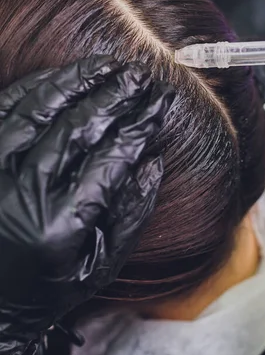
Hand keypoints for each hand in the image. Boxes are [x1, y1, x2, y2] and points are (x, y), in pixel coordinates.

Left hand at [0, 56, 173, 354]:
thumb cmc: (52, 288)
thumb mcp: (104, 264)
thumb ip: (133, 212)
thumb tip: (152, 159)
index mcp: (61, 226)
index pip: (110, 159)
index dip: (139, 128)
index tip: (159, 106)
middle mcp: (22, 195)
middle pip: (77, 127)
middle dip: (115, 97)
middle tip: (142, 78)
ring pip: (38, 109)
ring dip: (77, 82)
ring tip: (109, 66)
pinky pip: (6, 109)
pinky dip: (36, 88)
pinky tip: (64, 77)